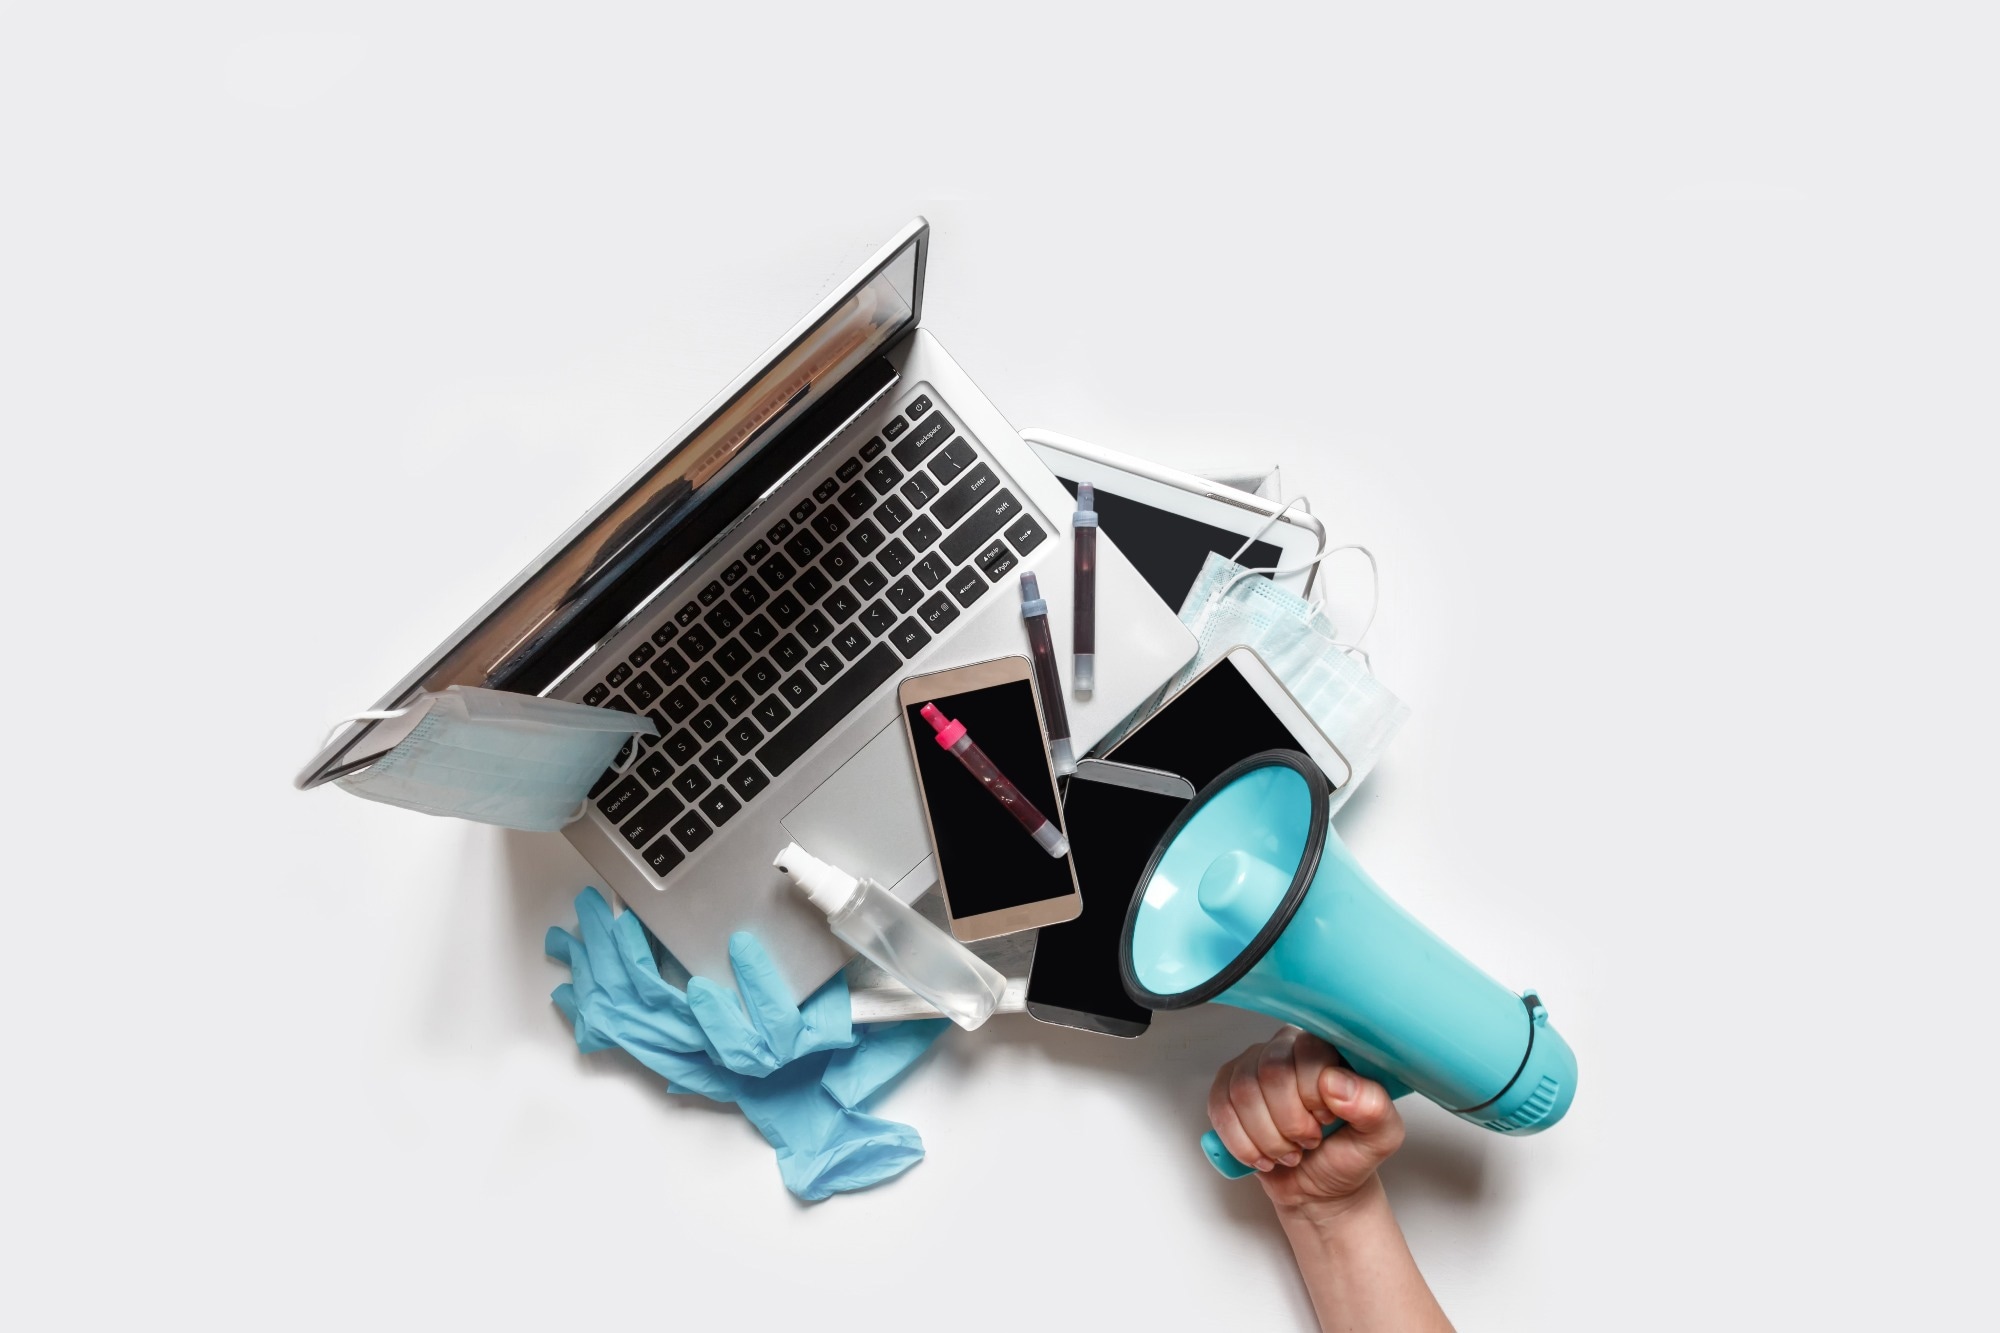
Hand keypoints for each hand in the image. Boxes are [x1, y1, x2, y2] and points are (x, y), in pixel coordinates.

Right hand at [1207, 1026, 1405, 1213]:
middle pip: (1270, 1071)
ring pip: (1243, 1092)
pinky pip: (1220, 1109)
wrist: (1320, 1189)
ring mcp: (1252, 1067)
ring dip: (1267, 1137)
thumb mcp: (1379, 1137)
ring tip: (1288, 1152)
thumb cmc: (1348, 1157)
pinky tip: (1263, 1156)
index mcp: (1326, 1048)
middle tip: (1308, 1142)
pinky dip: (1242, 1144)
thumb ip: (1373, 1106)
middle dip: (1289, 1122)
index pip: (1307, 1051)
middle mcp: (1286, 1048)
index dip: (1313, 1094)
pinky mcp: (1226, 1091)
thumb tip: (1336, 1082)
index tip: (1327, 1121)